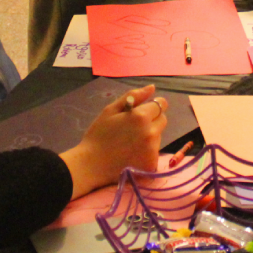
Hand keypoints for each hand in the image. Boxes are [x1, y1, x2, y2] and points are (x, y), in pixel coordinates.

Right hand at [59, 84, 167, 198]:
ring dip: (149, 136)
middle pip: (162, 120)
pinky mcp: (151, 164)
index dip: (152, 106)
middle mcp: (151, 133)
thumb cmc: (98, 135)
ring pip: (158, 136)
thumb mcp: (111, 110)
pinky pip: (155, 152)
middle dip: (152, 120)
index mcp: (141, 116)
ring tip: (130, 142)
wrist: (90, 165)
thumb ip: (133, 96)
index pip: (161, 104)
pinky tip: (132, 154)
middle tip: (133, 128)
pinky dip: (147, 152)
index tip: (142, 111)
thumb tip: (152, 88)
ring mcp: (152, 150)